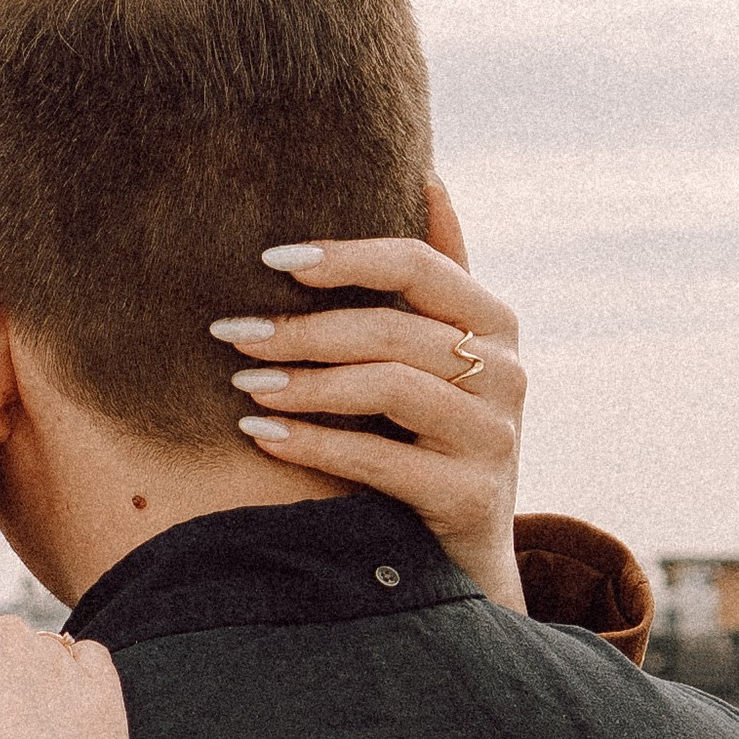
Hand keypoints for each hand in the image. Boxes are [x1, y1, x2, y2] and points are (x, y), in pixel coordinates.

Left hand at [210, 182, 526, 609]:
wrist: (465, 561)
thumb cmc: (434, 442)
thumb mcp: (444, 358)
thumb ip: (435, 281)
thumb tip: (427, 177)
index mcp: (493, 324)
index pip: (420, 265)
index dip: (346, 256)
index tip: (272, 259)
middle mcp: (506, 373)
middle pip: (392, 330)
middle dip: (303, 329)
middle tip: (231, 332)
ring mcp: (494, 437)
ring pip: (388, 388)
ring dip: (304, 384)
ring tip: (243, 384)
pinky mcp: (470, 497)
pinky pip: (380, 459)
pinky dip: (313, 443)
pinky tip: (262, 435)